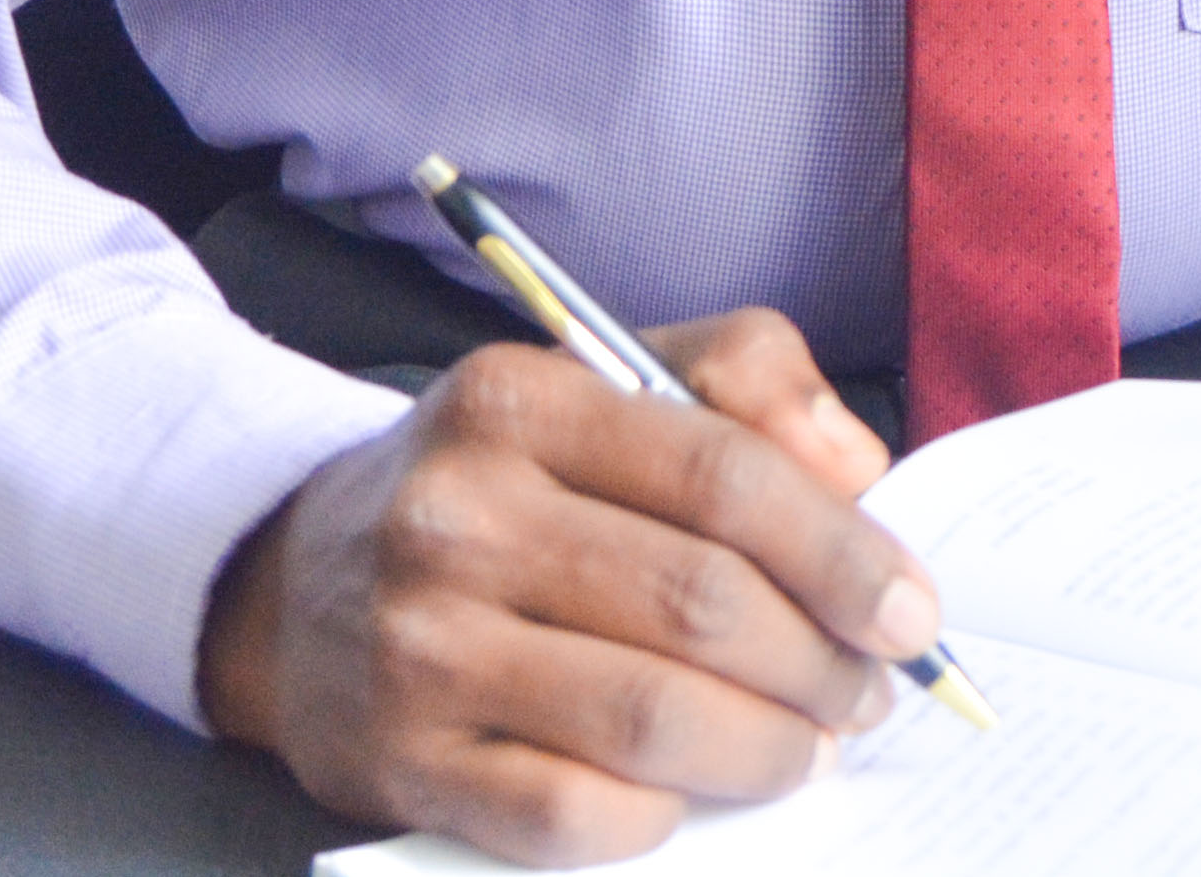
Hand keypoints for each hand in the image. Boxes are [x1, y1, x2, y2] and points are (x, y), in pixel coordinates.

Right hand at [197, 310, 939, 865]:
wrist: (289, 582)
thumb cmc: (496, 485)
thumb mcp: (603, 384)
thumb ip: (743, 383)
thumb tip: (858, 467)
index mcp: (520, 397)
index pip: (723, 474)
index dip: (841, 552)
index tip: (910, 611)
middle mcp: (458, 513)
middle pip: (698, 604)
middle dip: (818, 664)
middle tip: (867, 694)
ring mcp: (420, 644)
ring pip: (649, 718)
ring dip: (764, 748)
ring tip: (806, 748)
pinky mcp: (405, 760)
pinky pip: (570, 814)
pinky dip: (659, 816)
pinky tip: (688, 795)